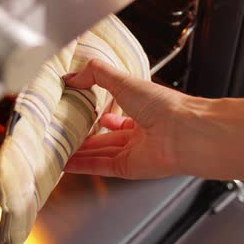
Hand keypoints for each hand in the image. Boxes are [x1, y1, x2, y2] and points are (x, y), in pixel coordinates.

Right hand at [62, 59, 225, 178]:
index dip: (101, 113)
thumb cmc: (164, 105)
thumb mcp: (124, 80)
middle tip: (64, 133)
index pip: (118, 114)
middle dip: (85, 136)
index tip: (81, 111)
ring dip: (80, 152)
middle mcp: (139, 132)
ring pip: (101, 153)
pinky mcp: (128, 168)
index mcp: (143, 110)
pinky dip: (83, 166)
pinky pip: (101, 166)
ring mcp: (134, 152)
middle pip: (106, 137)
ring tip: (59, 149)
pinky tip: (68, 163)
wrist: (184, 132)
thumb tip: (73, 76)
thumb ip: (97, 75)